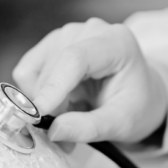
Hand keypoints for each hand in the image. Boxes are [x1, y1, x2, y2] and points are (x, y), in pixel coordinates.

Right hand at [13, 18, 167, 144]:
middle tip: (65, 136)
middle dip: (52, 107)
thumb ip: (89, 128)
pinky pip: (27, 72)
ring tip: (70, 117)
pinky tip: (60, 102)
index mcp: (115, 43)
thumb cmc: (136, 106)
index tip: (38, 114)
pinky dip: (36, 94)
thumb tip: (54, 131)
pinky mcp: (51, 45)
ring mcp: (67, 34)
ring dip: (46, 103)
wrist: (139, 94)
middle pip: (53, 70)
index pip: (75, 58)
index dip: (54, 86)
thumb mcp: (121, 124)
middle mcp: (89, 31)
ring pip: (36, 73)